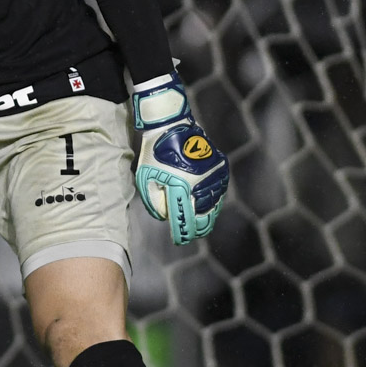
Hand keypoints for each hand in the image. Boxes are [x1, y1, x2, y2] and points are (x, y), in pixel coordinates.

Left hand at [132, 71, 228, 244]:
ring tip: (201, 226)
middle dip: (197, 228)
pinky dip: (214, 201)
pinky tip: (208, 208)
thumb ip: (153, 200)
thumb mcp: (146, 177)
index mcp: (181, 185)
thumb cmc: (154, 152)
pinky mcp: (220, 168)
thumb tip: (164, 217)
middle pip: (203, 215)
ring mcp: (212, 174)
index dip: (183, 232)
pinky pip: (219, 190)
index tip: (180, 240)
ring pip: (214, 204)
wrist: (172, 126)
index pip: (184, 217)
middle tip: (191, 236)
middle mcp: (200, 182)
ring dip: (207, 216)